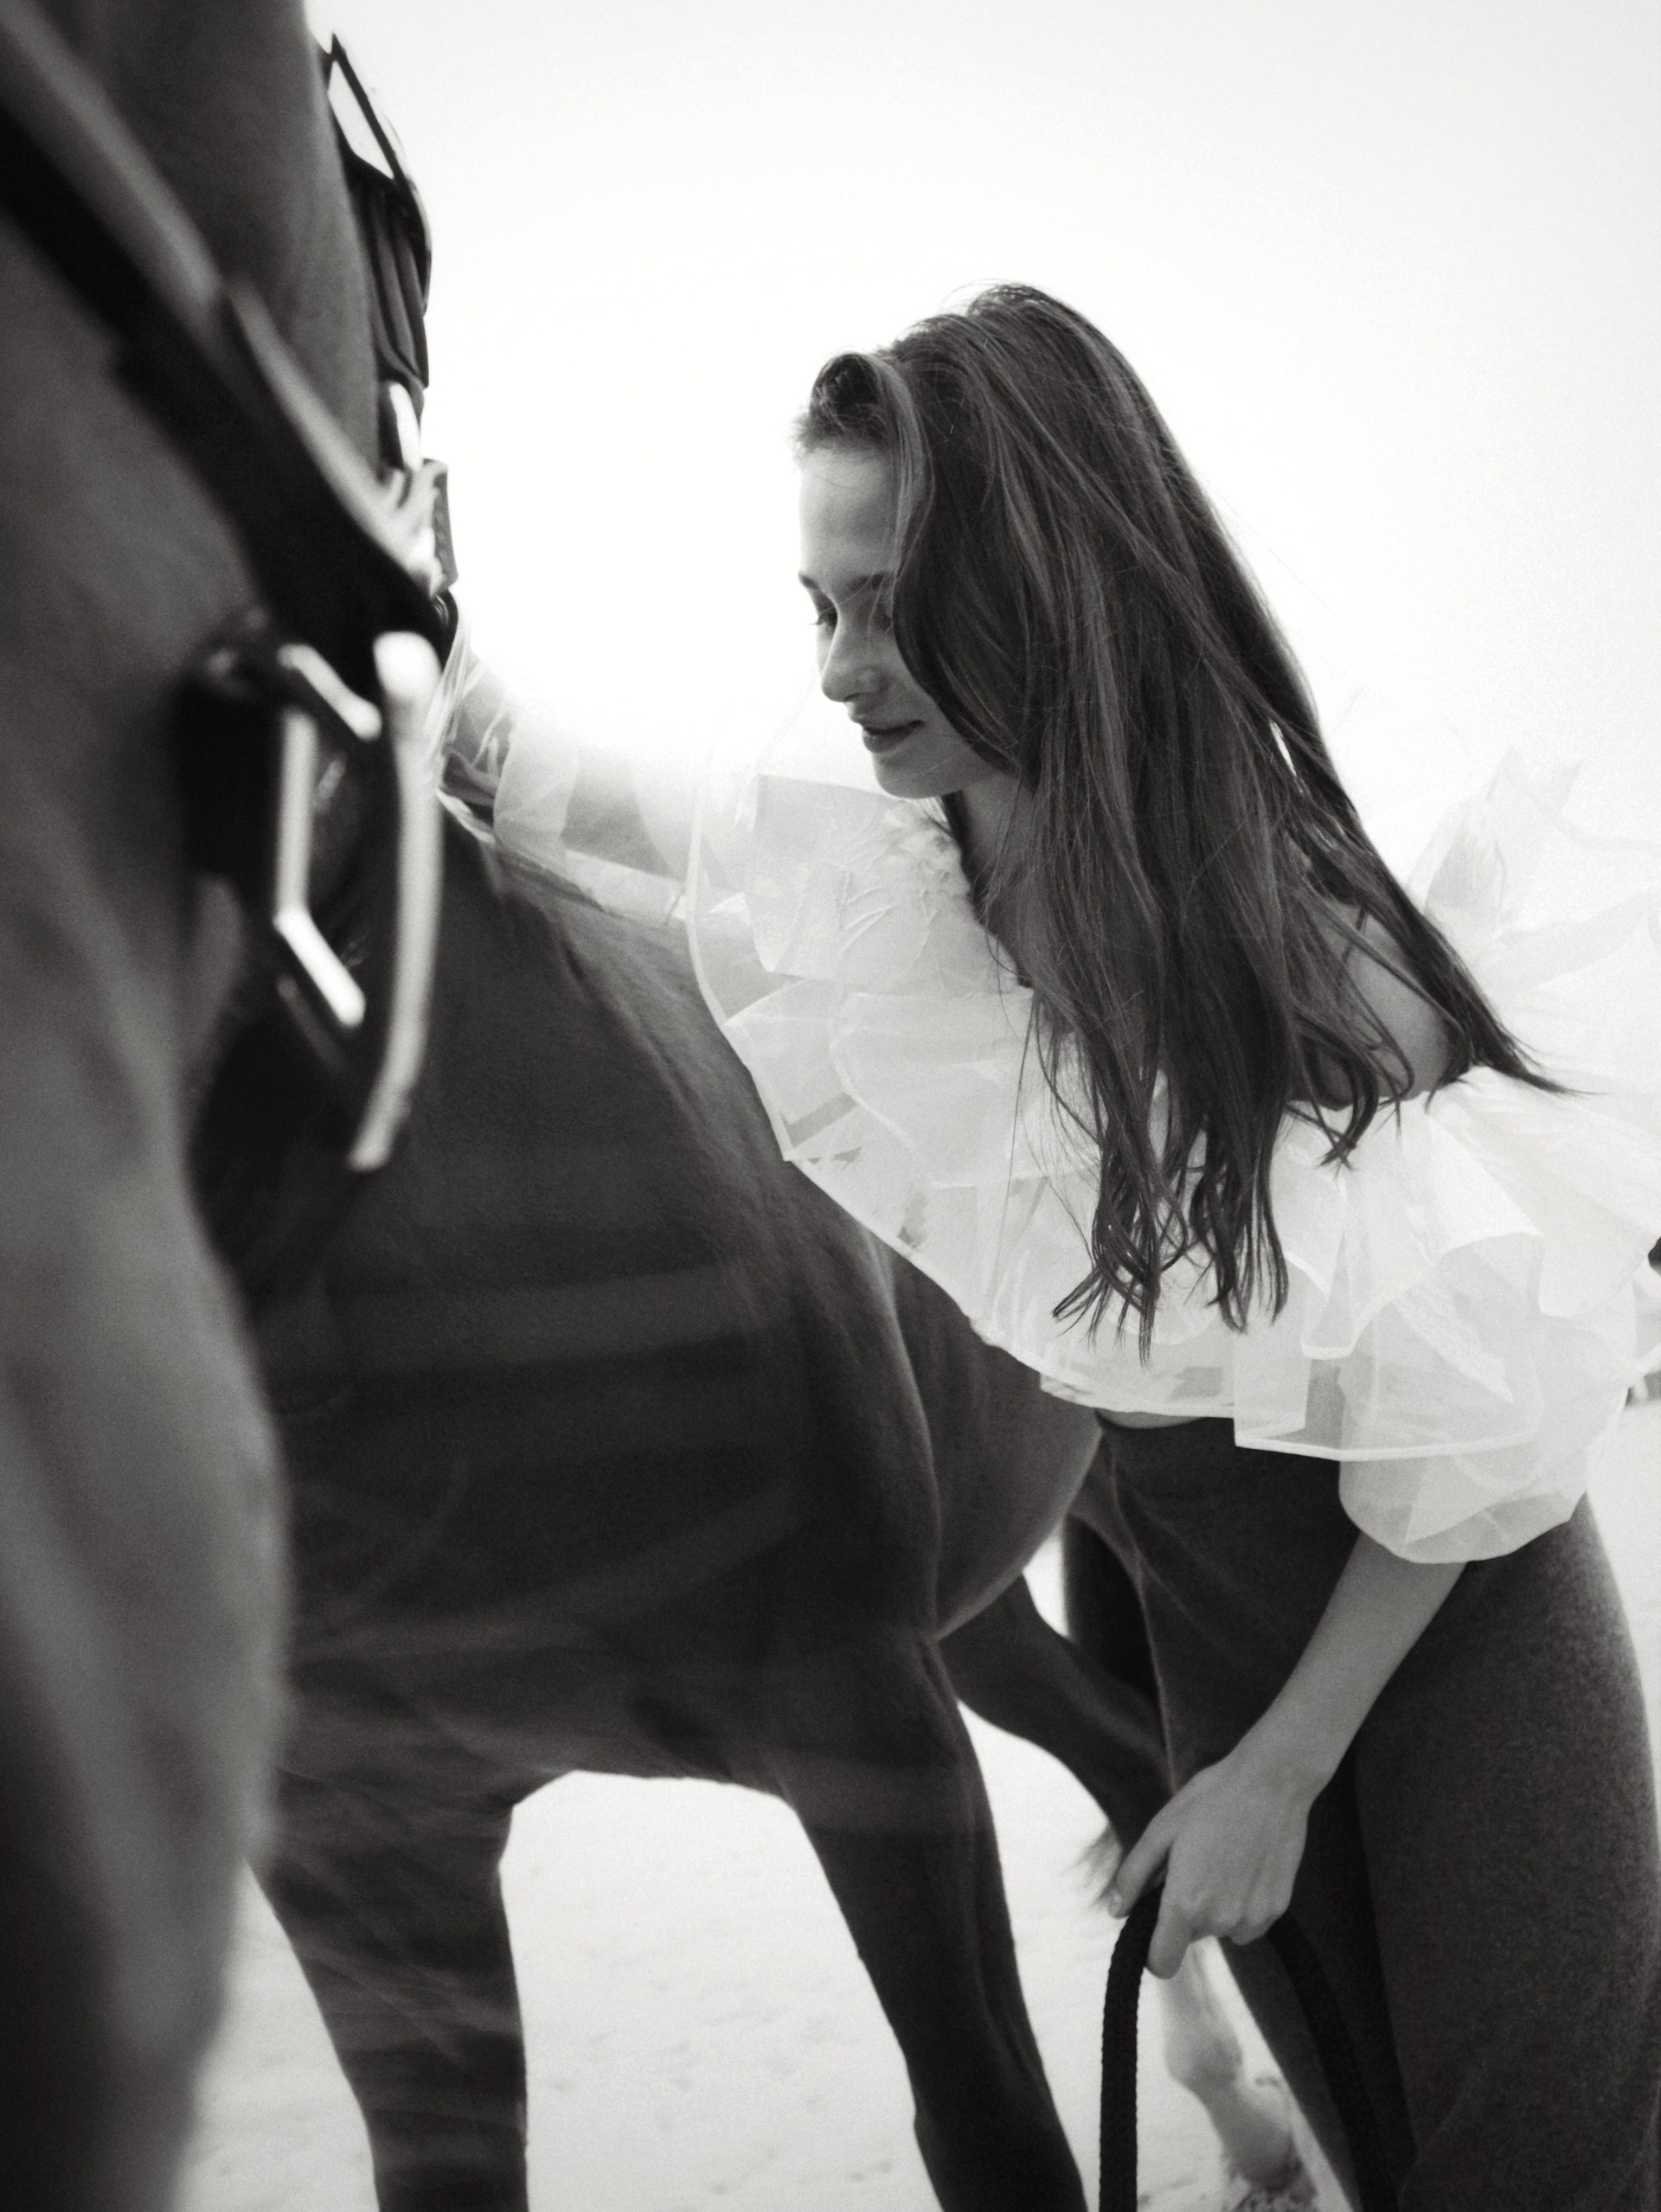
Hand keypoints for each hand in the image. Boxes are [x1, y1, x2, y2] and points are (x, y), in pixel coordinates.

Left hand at [1105, 1743, 1315, 1977]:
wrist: (1272, 1783)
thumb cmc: (1211, 1800)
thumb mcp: (1161, 1829)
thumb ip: (1134, 1876)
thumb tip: (1116, 1912)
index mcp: (1186, 1902)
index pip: (1162, 1962)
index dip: (1152, 1950)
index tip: (1153, 1922)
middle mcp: (1220, 1920)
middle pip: (1189, 1935)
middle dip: (1183, 1908)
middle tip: (1191, 1862)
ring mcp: (1252, 1918)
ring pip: (1219, 1928)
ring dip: (1214, 1906)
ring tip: (1220, 1857)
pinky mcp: (1276, 1910)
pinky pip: (1246, 1922)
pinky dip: (1240, 1904)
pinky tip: (1244, 1865)